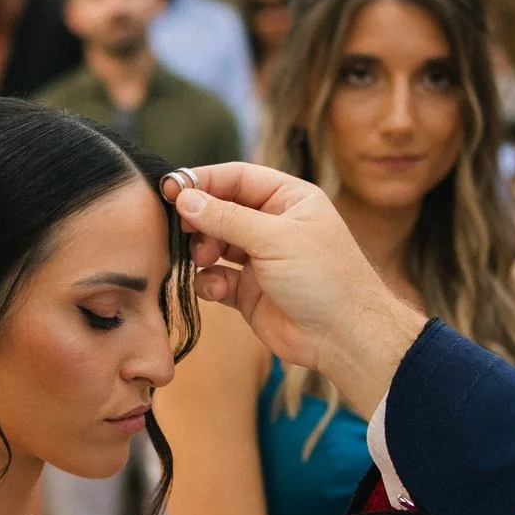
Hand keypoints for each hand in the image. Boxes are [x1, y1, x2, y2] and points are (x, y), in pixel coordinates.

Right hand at [163, 164, 426, 415]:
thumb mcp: (274, 238)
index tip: (170, 188)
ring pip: (214, 244)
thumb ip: (226, 217)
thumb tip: (184, 198)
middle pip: (221, 209)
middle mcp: (273, 225)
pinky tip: (217, 289)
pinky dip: (210, 281)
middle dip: (199, 218)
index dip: (203, 180)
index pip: (237, 177)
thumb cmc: (323, 277)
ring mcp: (260, 258)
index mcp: (288, 199)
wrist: (344, 336)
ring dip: (202, 250)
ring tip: (203, 258)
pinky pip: (216, 277)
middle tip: (181, 227)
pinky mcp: (248, 290)